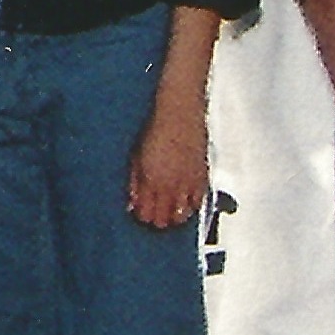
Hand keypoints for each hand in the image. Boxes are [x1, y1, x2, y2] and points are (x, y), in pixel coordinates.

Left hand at [126, 87, 211, 231]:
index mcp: (151, 181)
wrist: (179, 113)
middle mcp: (170, 185)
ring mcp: (188, 183)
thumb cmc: (154, 129)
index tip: (140, 215)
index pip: (146, 214)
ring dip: (174, 217)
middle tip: (153, 217)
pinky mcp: (203, 177)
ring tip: (169, 214)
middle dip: (157, 221)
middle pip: (164, 219)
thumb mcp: (136, 156)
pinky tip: (185, 204)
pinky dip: (191, 207)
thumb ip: (134, 183)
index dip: (142, 217)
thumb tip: (131, 203)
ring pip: (182, 215)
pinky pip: (198, 203)